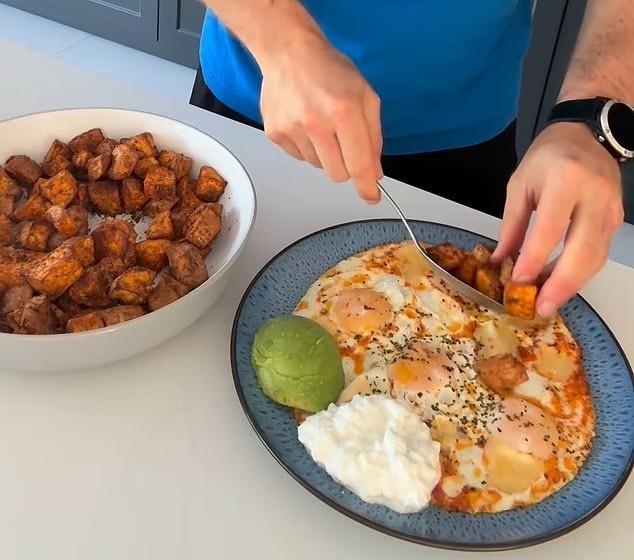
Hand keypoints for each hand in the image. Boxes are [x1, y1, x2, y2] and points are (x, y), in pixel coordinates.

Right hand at [258, 36, 382, 201]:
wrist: (288, 52)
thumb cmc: (329, 70)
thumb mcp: (365, 96)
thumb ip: (373, 137)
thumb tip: (373, 172)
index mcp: (344, 111)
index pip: (358, 165)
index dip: (366, 187)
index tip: (371, 197)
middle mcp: (316, 123)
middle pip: (337, 174)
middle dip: (346, 166)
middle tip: (343, 142)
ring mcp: (292, 129)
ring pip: (318, 167)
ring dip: (324, 154)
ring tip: (320, 124)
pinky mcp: (275, 133)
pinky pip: (299, 157)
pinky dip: (307, 147)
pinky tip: (305, 123)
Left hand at [492, 122, 622, 316]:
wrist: (586, 133)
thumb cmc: (547, 157)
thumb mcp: (519, 185)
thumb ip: (511, 225)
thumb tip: (501, 260)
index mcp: (565, 181)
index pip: (550, 229)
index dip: (534, 259)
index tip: (518, 282)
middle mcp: (594, 196)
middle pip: (582, 250)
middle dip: (561, 285)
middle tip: (541, 308)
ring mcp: (611, 209)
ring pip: (596, 257)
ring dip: (572, 284)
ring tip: (548, 302)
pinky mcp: (617, 219)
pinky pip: (600, 252)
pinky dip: (581, 272)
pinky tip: (561, 284)